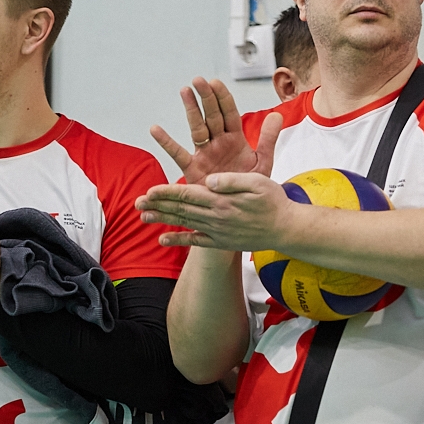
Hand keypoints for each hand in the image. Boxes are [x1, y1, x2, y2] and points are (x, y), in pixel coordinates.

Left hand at [136, 172, 292, 250]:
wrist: (286, 229)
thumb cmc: (274, 202)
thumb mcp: (258, 181)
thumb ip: (232, 180)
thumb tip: (210, 180)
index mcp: (222, 200)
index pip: (188, 194)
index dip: (167, 192)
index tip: (150, 190)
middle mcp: (216, 218)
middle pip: (181, 209)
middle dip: (158, 205)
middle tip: (137, 202)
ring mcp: (217, 232)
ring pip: (184, 224)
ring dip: (162, 220)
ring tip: (143, 216)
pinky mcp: (221, 242)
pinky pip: (195, 242)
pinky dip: (178, 240)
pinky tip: (162, 239)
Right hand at [147, 77, 282, 186]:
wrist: (241, 211)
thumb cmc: (249, 186)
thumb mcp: (263, 162)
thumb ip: (268, 139)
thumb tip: (278, 114)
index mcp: (235, 140)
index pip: (229, 113)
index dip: (223, 98)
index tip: (216, 82)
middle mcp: (218, 143)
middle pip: (211, 116)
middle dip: (206, 98)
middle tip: (198, 80)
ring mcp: (204, 154)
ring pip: (197, 128)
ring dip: (191, 110)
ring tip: (184, 91)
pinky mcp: (193, 169)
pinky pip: (178, 154)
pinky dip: (166, 142)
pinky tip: (156, 129)